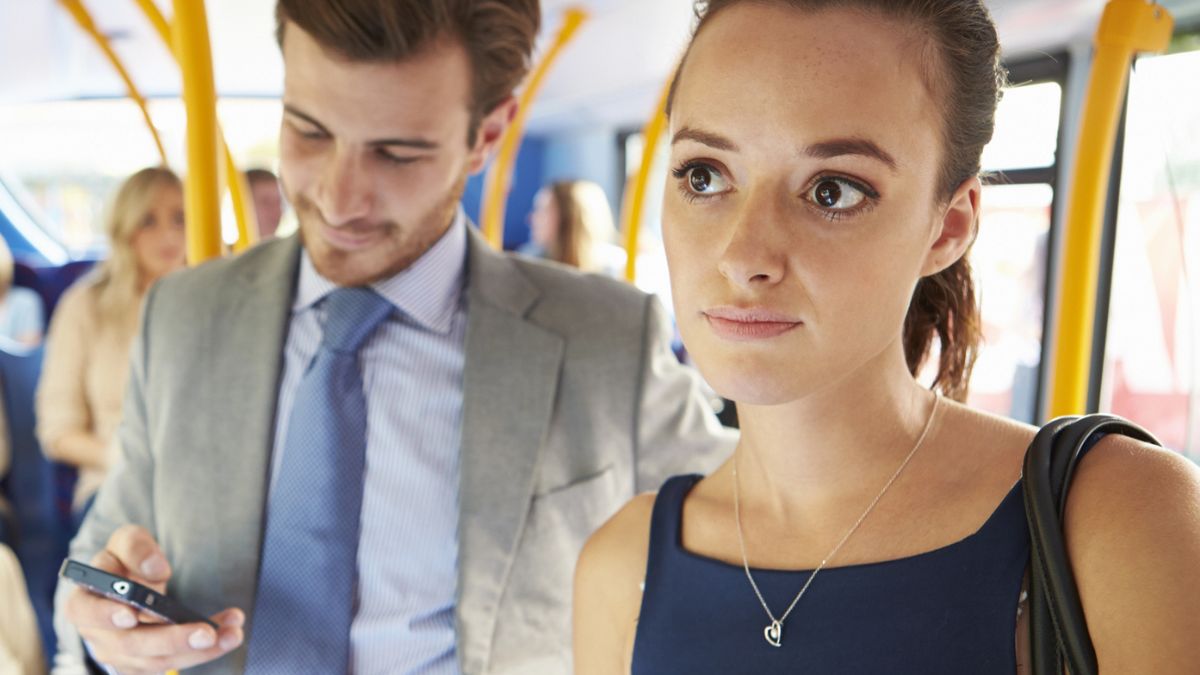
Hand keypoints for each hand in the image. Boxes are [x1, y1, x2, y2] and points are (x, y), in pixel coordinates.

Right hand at [65, 525, 244, 673]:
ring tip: (233, 633)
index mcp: (83, 602)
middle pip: (131, 644)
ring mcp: (121, 655)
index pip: (86, 611)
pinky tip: (230, 635)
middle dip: (171, 640)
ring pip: (158, 661)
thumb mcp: (125, 542)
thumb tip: (156, 570)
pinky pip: (174, 663)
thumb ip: (136, 547)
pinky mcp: (144, 664)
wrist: (128, 587)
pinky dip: (204, 652)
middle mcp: (99, 635)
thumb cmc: (123, 563)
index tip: (133, 614)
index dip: (106, 615)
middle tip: (206, 633)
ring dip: (199, 650)